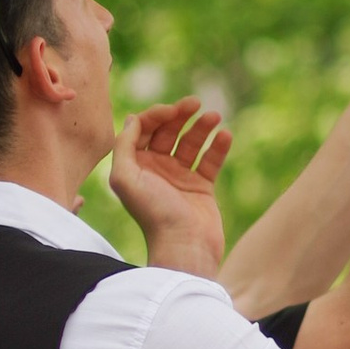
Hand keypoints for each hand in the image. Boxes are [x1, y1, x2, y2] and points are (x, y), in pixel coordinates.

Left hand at [110, 99, 232, 273]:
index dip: (156, 115)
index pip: (144, 130)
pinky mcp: (202, 187)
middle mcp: (156, 170)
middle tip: (195, 103)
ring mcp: (180, 178)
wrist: (185, 245)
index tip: (172, 110)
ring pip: (191, 143)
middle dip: (180, 115)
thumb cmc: (153, 214)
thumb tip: (133, 118)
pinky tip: (225, 135)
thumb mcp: (125, 178)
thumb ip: (124, 146)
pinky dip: (218, 146)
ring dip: (202, 127)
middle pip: (168, 132)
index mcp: (135, 166)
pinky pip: (210, 160)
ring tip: (215, 117)